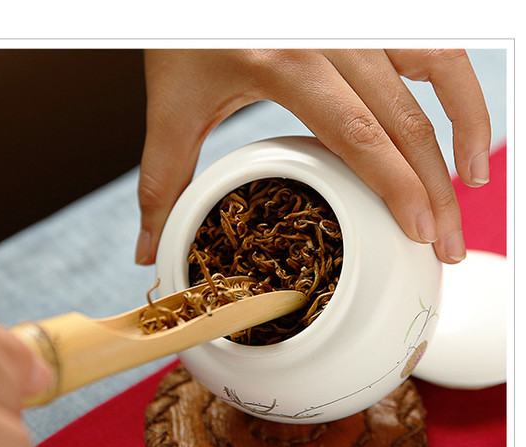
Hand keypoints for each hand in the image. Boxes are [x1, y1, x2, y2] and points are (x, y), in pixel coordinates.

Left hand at [136, 48, 490, 265]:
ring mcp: (357, 18)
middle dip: (433, 187)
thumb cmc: (182, 31)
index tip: (419, 231)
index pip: (357, 132)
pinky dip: (457, 89)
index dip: (397, 185)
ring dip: (463, 132)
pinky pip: (434, 44)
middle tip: (444, 244)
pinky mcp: (370, 13)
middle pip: (403, 117)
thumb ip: (162, 180)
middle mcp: (331, 34)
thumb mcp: (170, 104)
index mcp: (284, 59)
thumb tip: (151, 249)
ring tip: (470, 189)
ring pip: (438, 70)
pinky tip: (462, 132)